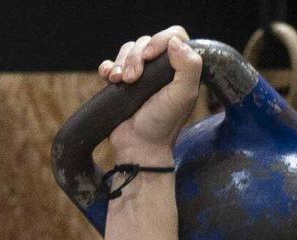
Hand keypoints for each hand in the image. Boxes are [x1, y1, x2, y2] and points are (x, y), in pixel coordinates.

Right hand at [96, 28, 201, 162]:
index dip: (159, 40)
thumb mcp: (183, 95)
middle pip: (145, 42)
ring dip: (120, 63)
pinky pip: (112, 64)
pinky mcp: (121, 84)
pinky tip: (108, 78)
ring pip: (128, 50)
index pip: (173, 35)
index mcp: (179, 68)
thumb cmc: (163, 124)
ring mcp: (140, 76)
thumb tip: (175, 42)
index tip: (149, 56)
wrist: (139, 147)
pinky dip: (108, 67)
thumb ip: (189, 66)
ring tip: (119, 82)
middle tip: (132, 79)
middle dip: (135, 57)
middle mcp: (161, 69)